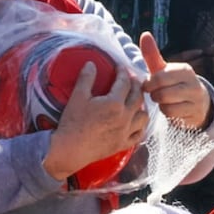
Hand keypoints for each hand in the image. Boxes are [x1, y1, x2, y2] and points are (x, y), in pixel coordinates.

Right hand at [43, 62, 147, 180]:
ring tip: (136, 101)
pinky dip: (141, 127)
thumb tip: (91, 64)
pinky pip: (139, 135)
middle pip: (138, 96)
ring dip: (142, 106)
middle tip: (130, 80)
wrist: (70, 149)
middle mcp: (125, 117)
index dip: (123, 72)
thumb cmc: (72, 122)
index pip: (124, 82)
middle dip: (136, 85)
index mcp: (115, 103)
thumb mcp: (78, 96)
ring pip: (144, 116)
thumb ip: (86, 78)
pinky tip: (136, 122)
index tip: (120, 66)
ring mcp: (125, 132)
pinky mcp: (123, 144)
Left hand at [140, 32, 213, 128]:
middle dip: (154, 95)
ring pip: (166, 105)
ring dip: (160, 104)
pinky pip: (172, 115)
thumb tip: (145, 34)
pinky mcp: (195, 113)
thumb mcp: (164, 69)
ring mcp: (196, 99)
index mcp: (184, 70)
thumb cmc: (175, 83)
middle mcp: (193, 83)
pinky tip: (170, 108)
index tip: (148, 86)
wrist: (197, 102)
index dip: (149, 84)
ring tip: (163, 100)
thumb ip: (152, 54)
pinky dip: (166, 113)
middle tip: (154, 94)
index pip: (159, 78)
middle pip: (162, 93)